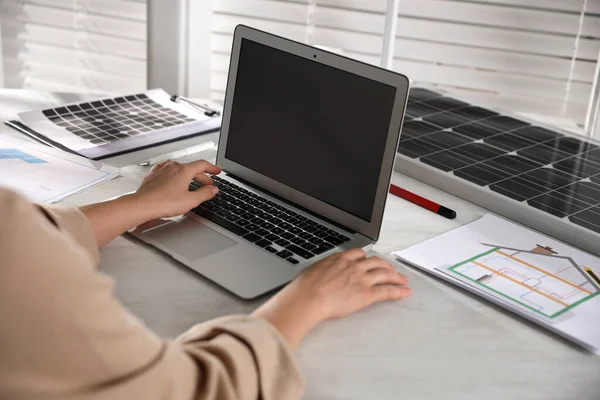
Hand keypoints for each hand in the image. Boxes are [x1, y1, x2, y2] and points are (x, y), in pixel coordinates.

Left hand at [134, 160, 221, 218]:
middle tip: (208, 185)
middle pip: (192, 168)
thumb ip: (205, 194)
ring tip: (191, 182)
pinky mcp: (154, 175)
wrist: (142, 205)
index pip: (202, 165)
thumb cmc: (163, 203)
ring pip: (179, 168)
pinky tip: (172, 175)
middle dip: (202, 177)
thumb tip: (213, 190)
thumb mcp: (191, 201)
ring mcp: (162, 170)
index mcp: (184, 171)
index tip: (217, 171)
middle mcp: (173, 167)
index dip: (212, 168)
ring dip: (188, 175)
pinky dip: (173, 173)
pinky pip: (166, 169)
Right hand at [253, 249, 409, 348]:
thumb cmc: (305, 287)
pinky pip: (386, 291)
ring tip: (403, 280)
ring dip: (396, 276)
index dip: (367, 258)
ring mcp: (362, 279)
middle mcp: (354, 266)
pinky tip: (405, 292)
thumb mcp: (313, 270)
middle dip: (386, 265)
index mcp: (340, 259)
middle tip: (392, 270)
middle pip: (376, 262)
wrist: (308, 297)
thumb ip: (323, 270)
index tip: (371, 261)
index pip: (360, 254)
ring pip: (385, 274)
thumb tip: (320, 275)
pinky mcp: (366, 294)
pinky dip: (398, 291)